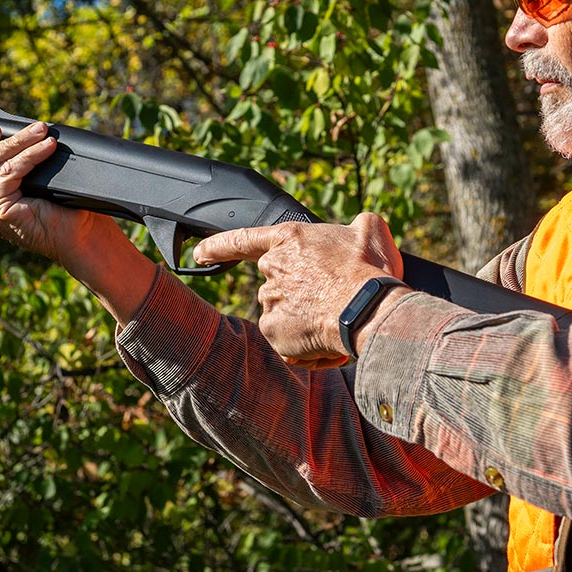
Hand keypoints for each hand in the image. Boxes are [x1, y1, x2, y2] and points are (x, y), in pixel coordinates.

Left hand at [193, 212, 404, 368]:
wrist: (369, 310)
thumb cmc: (371, 270)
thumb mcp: (371, 231)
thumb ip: (357, 225)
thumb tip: (358, 230)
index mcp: (289, 239)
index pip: (242, 239)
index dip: (218, 246)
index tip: (200, 254)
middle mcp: (273, 267)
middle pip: (278, 285)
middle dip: (300, 296)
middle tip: (332, 302)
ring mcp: (270, 300)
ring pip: (285, 314)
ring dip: (305, 322)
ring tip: (336, 322)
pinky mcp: (272, 330)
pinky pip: (285, 341)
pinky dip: (304, 345)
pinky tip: (327, 340)